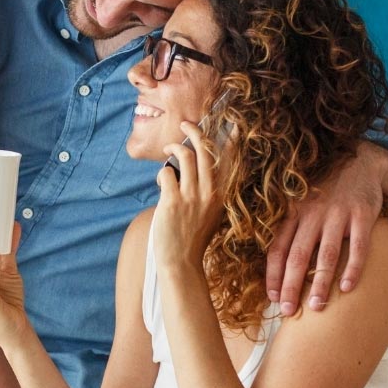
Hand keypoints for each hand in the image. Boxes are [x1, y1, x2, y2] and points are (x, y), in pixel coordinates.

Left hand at [154, 121, 225, 271]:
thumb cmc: (192, 239)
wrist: (181, 262)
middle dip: (194, 131)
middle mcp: (209, 192)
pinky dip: (162, 173)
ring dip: (174, 148)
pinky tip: (161, 182)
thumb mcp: (210, 215)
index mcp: (220, 195)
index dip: (226, 140)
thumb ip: (206, 194)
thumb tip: (192, 172)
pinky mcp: (173, 201)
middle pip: (204, 151)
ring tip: (168, 150)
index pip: (226, 161)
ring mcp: (192, 196)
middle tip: (185, 124)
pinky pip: (166, 173)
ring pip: (185, 157)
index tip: (226, 126)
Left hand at [265, 141, 385, 314]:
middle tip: (288, 311)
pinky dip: (353, 268)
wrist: (360, 161)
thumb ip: (290, 227)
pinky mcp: (363, 215)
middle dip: (291, 286)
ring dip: (320, 284)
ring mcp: (338, 214)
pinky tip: (347, 288)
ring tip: (317, 307)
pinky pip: (358, 247)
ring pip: (326, 255)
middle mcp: (312, 214)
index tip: (272, 297)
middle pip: (298, 256)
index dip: (274, 274)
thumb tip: (276, 263)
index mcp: (293, 212)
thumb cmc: (325, 189)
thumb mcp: (301, 202)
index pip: (278, 248)